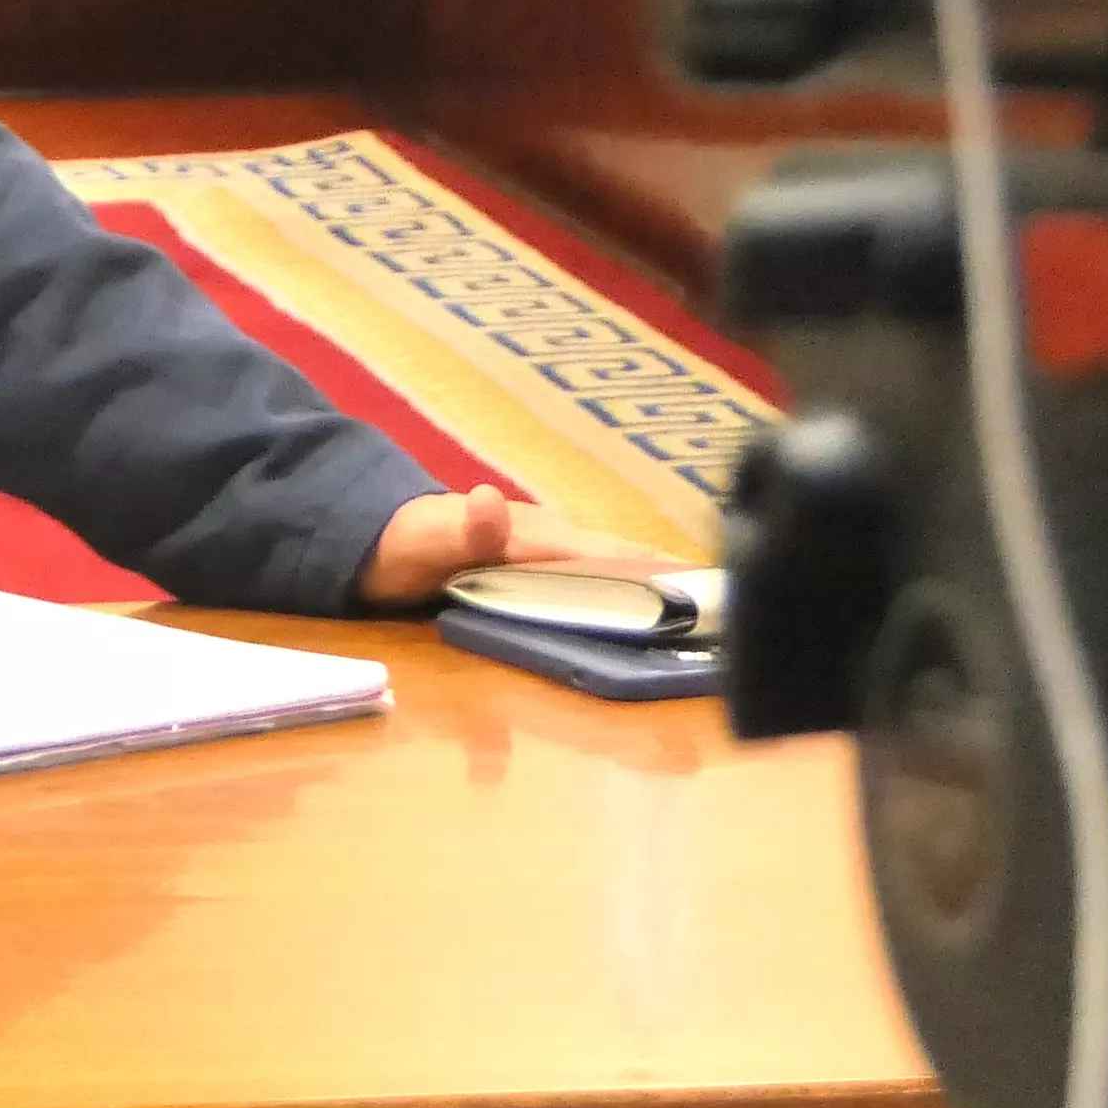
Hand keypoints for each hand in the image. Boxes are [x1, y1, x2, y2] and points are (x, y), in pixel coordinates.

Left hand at [354, 484, 688, 609]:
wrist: (370, 538)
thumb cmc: (399, 545)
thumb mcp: (423, 541)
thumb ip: (460, 529)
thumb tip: (490, 500)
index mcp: (534, 535)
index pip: (608, 554)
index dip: (657, 571)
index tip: (712, 588)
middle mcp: (550, 538)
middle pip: (624, 559)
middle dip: (678, 578)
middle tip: (737, 606)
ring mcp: (546, 553)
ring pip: (616, 567)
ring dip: (662, 584)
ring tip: (714, 607)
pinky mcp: (538, 567)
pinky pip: (596, 578)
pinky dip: (633, 589)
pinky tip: (656, 606)